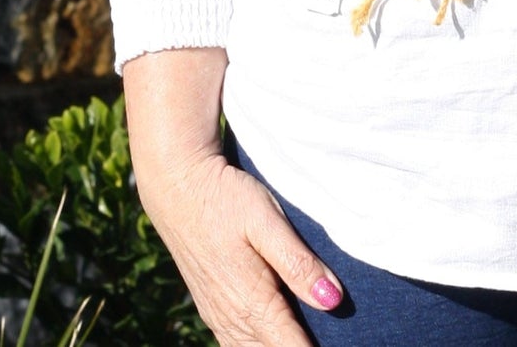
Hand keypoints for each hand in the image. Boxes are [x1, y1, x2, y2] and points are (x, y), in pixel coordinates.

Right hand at [124, 48, 344, 346]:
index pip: (291, 345)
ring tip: (301, 337)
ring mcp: (217, 313)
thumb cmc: (226, 199)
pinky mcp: (209, 305)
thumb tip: (332, 302)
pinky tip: (267, 338)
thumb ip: (299, 263)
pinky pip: (233, 341)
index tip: (339, 344)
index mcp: (253, 300)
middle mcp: (232, 316)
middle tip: (328, 339)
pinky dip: (254, 345)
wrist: (177, 186)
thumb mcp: (267, 221)